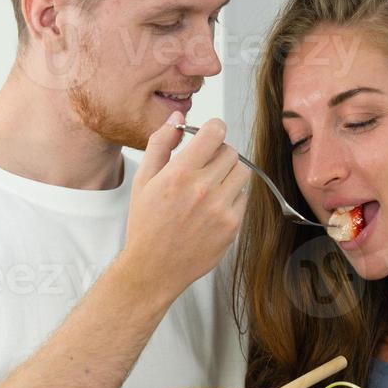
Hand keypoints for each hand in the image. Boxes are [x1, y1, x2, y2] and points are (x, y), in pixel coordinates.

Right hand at [122, 115, 251, 296]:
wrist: (153, 268)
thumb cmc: (146, 225)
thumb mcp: (143, 180)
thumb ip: (161, 144)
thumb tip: (178, 119)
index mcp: (179, 174)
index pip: (215, 133)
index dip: (214, 129)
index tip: (210, 134)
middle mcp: (203, 189)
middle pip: (230, 152)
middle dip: (218, 154)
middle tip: (204, 166)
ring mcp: (220, 209)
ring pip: (242, 172)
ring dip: (229, 173)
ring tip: (211, 186)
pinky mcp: (232, 226)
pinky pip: (244, 197)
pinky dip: (232, 196)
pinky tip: (213, 206)